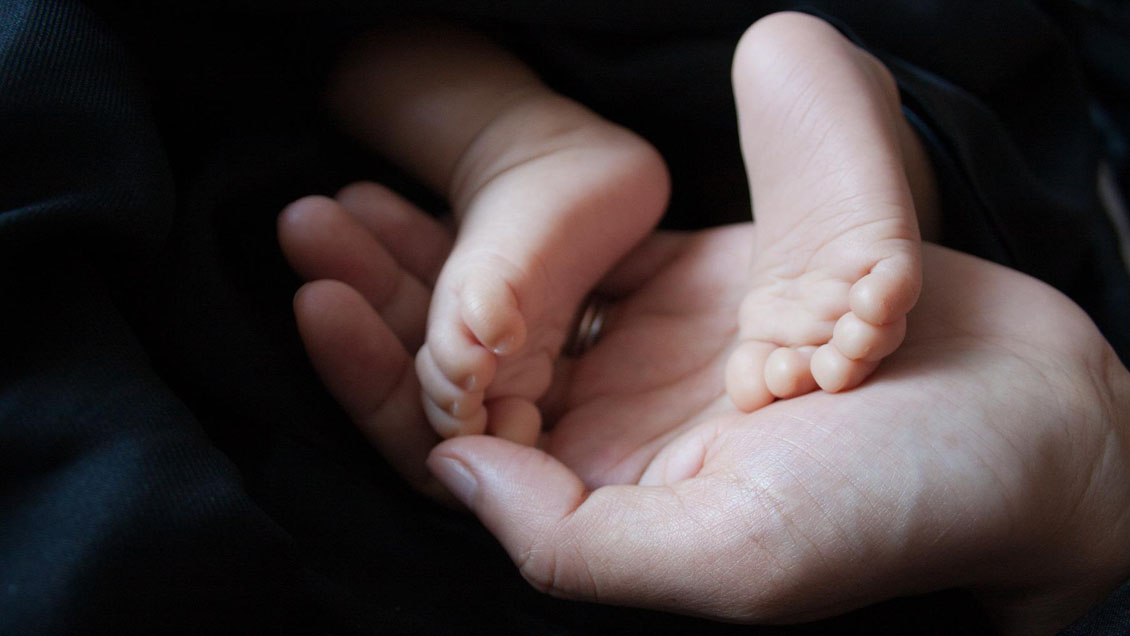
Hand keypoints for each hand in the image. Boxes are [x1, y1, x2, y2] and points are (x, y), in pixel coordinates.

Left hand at [280, 182, 1129, 632]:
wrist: (1023, 420)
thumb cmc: (900, 503)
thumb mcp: (738, 557)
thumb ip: (578, 543)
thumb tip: (454, 477)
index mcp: (602, 515)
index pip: (447, 461)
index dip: (373, 388)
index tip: (319, 300)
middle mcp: (608, 445)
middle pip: (458, 377)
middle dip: (378, 302)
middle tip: (308, 219)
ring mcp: (644, 366)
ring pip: (505, 311)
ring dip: (431, 254)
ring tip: (357, 193)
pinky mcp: (686, 296)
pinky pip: (576, 259)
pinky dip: (517, 224)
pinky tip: (465, 185)